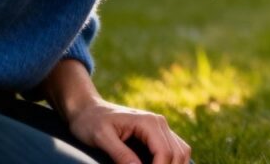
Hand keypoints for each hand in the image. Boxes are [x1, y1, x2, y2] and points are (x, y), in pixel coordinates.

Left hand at [66, 98, 190, 163]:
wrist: (88, 109)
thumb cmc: (91, 122)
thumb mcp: (101, 138)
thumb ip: (120, 154)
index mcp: (148, 122)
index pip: (164, 152)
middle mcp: (159, 123)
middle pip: (178, 153)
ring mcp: (160, 127)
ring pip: (181, 151)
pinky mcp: (157, 133)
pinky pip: (175, 149)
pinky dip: (172, 161)